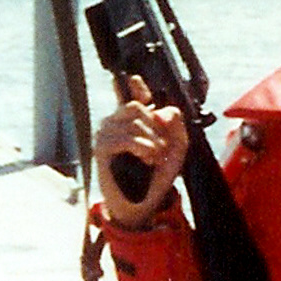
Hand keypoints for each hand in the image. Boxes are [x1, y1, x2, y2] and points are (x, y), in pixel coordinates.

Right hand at [94, 75, 188, 227]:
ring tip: (153, 157)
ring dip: (152, 141)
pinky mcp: (102, 148)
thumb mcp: (177, 145)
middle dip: (156, 128)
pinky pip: (128, 138)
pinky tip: (146, 158)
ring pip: (134, 122)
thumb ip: (175, 123)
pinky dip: (143, 148)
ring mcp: (106, 134)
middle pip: (137, 106)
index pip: (130, 93)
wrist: (145, 200)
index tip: (134, 80)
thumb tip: (163, 111)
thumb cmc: (159, 172)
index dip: (135, 86)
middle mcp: (116, 122)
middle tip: (160, 148)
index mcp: (133, 119)